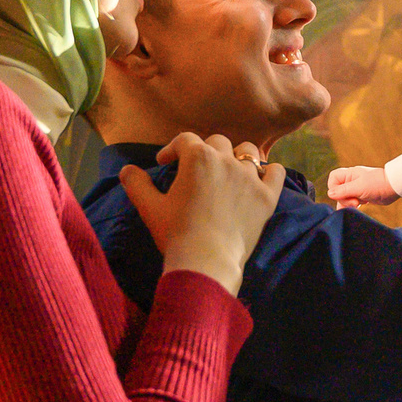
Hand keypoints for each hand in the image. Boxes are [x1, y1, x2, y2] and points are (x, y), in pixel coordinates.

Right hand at [125, 133, 282, 293]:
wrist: (207, 261)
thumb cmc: (176, 233)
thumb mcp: (149, 208)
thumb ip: (137, 184)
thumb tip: (126, 170)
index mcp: (197, 157)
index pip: (185, 140)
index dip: (173, 149)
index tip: (166, 163)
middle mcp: (226, 160)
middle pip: (217, 142)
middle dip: (204, 152)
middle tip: (196, 170)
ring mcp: (250, 177)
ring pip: (247, 152)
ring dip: (237, 157)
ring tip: (228, 171)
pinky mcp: (267, 196)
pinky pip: (275, 172)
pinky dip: (269, 172)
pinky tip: (261, 179)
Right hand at [326, 165, 398, 206]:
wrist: (394, 187)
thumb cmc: (378, 183)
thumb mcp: (359, 187)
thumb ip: (344, 191)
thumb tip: (330, 194)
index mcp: (349, 174)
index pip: (333, 179)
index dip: (334, 188)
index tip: (344, 194)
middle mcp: (351, 181)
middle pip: (337, 191)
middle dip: (344, 199)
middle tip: (356, 201)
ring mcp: (356, 189)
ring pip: (344, 198)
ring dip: (348, 204)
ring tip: (358, 204)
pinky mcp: (362, 196)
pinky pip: (351, 202)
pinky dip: (353, 207)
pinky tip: (359, 206)